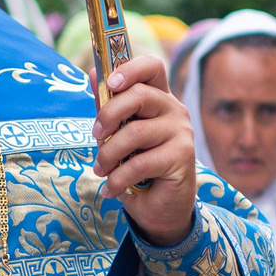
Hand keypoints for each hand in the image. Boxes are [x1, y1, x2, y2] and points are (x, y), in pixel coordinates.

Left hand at [95, 54, 197, 247]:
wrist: (159, 208)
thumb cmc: (137, 166)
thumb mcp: (116, 134)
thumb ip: (107, 106)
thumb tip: (93, 73)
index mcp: (158, 97)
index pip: (151, 67)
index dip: (130, 68)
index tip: (110, 82)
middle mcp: (174, 109)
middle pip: (140, 95)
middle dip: (109, 115)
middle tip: (95, 135)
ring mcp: (181, 131)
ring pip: (136, 132)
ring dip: (109, 154)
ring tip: (100, 170)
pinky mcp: (183, 156)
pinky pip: (141, 162)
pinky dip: (118, 178)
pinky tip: (111, 189)